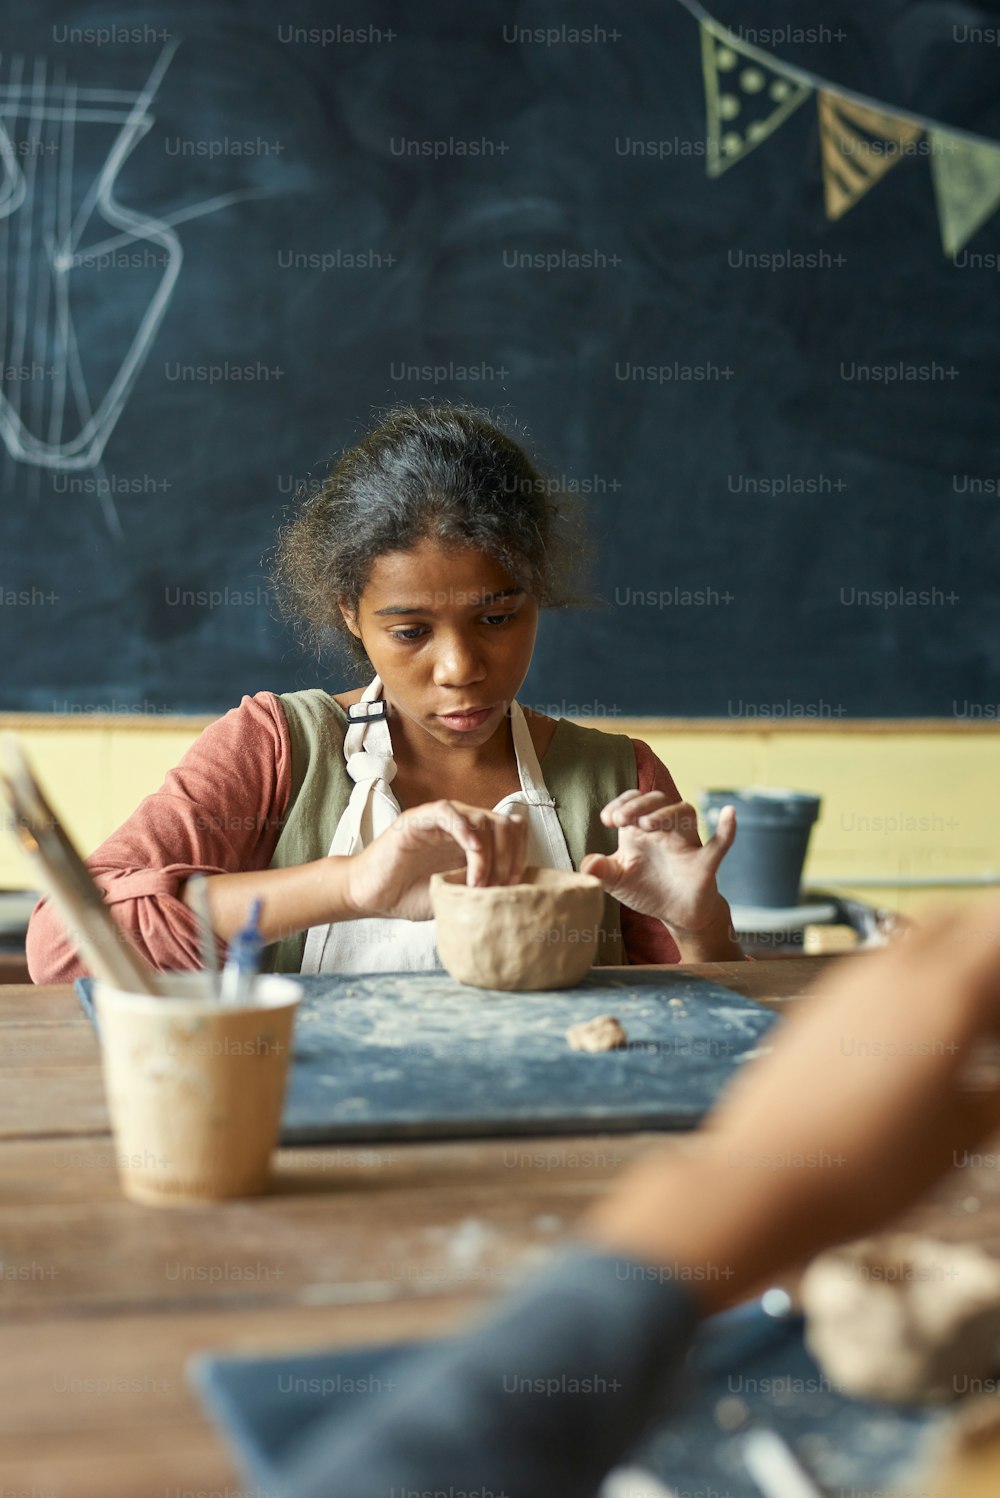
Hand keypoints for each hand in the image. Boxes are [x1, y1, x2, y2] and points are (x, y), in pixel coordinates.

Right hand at [342, 801, 528, 920]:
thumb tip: (517, 894)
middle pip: (504, 824)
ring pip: (482, 818)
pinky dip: (465, 828)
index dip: (521, 855)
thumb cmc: (412, 895)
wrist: (373, 896)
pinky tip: (470, 852)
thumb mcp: (459, 894)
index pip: (514, 831)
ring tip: (476, 884)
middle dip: (510, 857)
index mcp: (475, 840)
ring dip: (488, 855)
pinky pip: (448, 812)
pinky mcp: (418, 820)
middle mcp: (462, 825)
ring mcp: (441, 820)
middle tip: (498, 887)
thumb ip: (484, 886)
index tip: (514, 886)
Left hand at [580, 791, 736, 939]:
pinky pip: (720, 843)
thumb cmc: (645, 889)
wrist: (676, 914)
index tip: (608, 819)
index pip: (633, 801)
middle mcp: (665, 829)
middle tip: (620, 820)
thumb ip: (600, 871)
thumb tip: (586, 864)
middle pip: (658, 799)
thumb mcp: (617, 881)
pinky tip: (729, 813)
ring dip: (666, 813)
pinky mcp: (704, 863)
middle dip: (638, 804)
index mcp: (641, 830)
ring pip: (684, 812)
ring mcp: (686, 843)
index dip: (621, 803)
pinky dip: (727, 829)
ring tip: (646, 825)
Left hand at [584, 897, 999, 1310]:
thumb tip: (995, 1083)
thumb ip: (994, 1095)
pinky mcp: (819, 1002)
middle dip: (991, 946)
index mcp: (946, 993)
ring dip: (951, 959)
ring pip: (917, 940)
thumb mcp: (963, 1136)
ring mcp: (851, 981)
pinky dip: (911, 980)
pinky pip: (880, 967)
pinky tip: (915, 1034)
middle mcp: (897, 970)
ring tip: (966, 1021)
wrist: (767, 1174)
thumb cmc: (870, 1166)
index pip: (998, 932)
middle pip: (962, 921)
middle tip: (996, 1005)